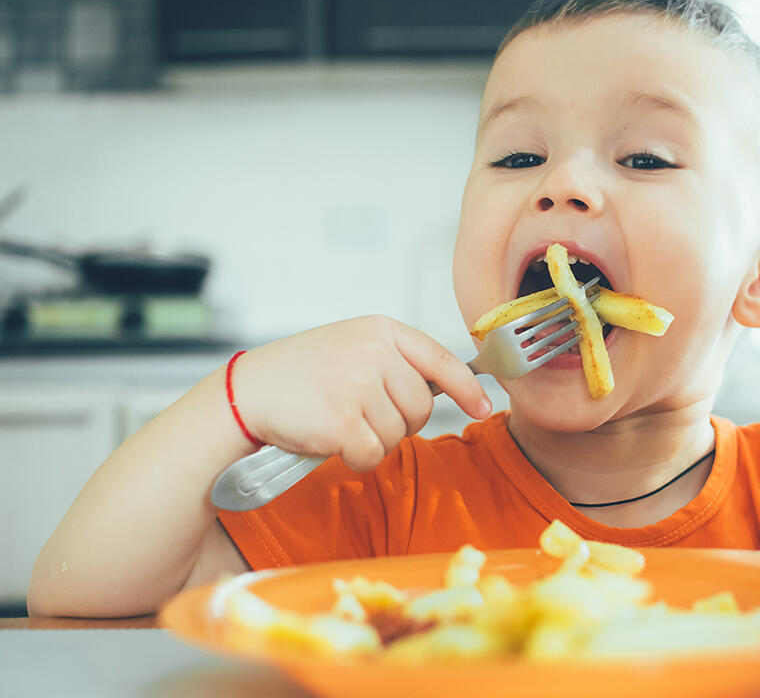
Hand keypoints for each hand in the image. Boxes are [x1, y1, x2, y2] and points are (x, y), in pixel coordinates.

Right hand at [231, 315, 490, 471]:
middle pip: (422, 408)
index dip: (468, 387)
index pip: (442, 359)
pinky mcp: (342, 420)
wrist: (246, 393)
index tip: (482, 405)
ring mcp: (358, 385)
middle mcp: (374, 353)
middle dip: (399, 423)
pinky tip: (331, 441)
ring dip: (373, 441)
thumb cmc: (300, 374)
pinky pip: (373, 454)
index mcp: (382, 330)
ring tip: (339, 421)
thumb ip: (395, 360)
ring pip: (398, 435)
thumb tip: (448, 388)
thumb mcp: (353, 347)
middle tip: (362, 415)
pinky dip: (355, 458)